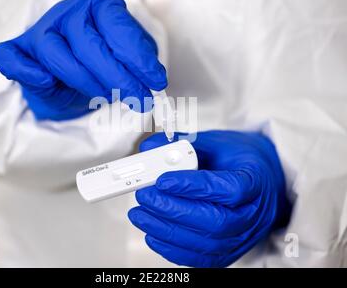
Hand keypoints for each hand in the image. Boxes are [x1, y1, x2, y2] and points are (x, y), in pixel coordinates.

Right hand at [0, 0, 166, 119]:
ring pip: (56, 53)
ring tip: (106, 97)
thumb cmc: (101, 63)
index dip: (137, 56)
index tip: (154, 81)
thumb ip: (140, 59)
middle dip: (117, 77)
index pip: (116, 25)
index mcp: (97, 7)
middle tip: (138, 98)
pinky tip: (44, 80)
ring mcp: (40, 33)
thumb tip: (153, 76)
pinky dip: (24, 70)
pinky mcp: (20, 53)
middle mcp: (67, 14)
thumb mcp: (128, 57)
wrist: (72, 78)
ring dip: (84, 81)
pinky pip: (9, 57)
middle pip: (87, 42)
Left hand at [128, 131, 289, 266]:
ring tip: (141, 215)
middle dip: (173, 210)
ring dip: (167, 231)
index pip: (229, 189)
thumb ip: (182, 146)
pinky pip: (202, 258)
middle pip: (216, 221)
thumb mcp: (215, 143)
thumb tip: (149, 148)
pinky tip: (153, 235)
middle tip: (146, 195)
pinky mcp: (229, 252)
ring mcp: (243, 237)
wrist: (261, 181)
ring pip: (207, 243)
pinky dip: (174, 249)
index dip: (194, 186)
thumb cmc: (238, 161)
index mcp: (255, 181)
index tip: (163, 180)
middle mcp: (253, 214)